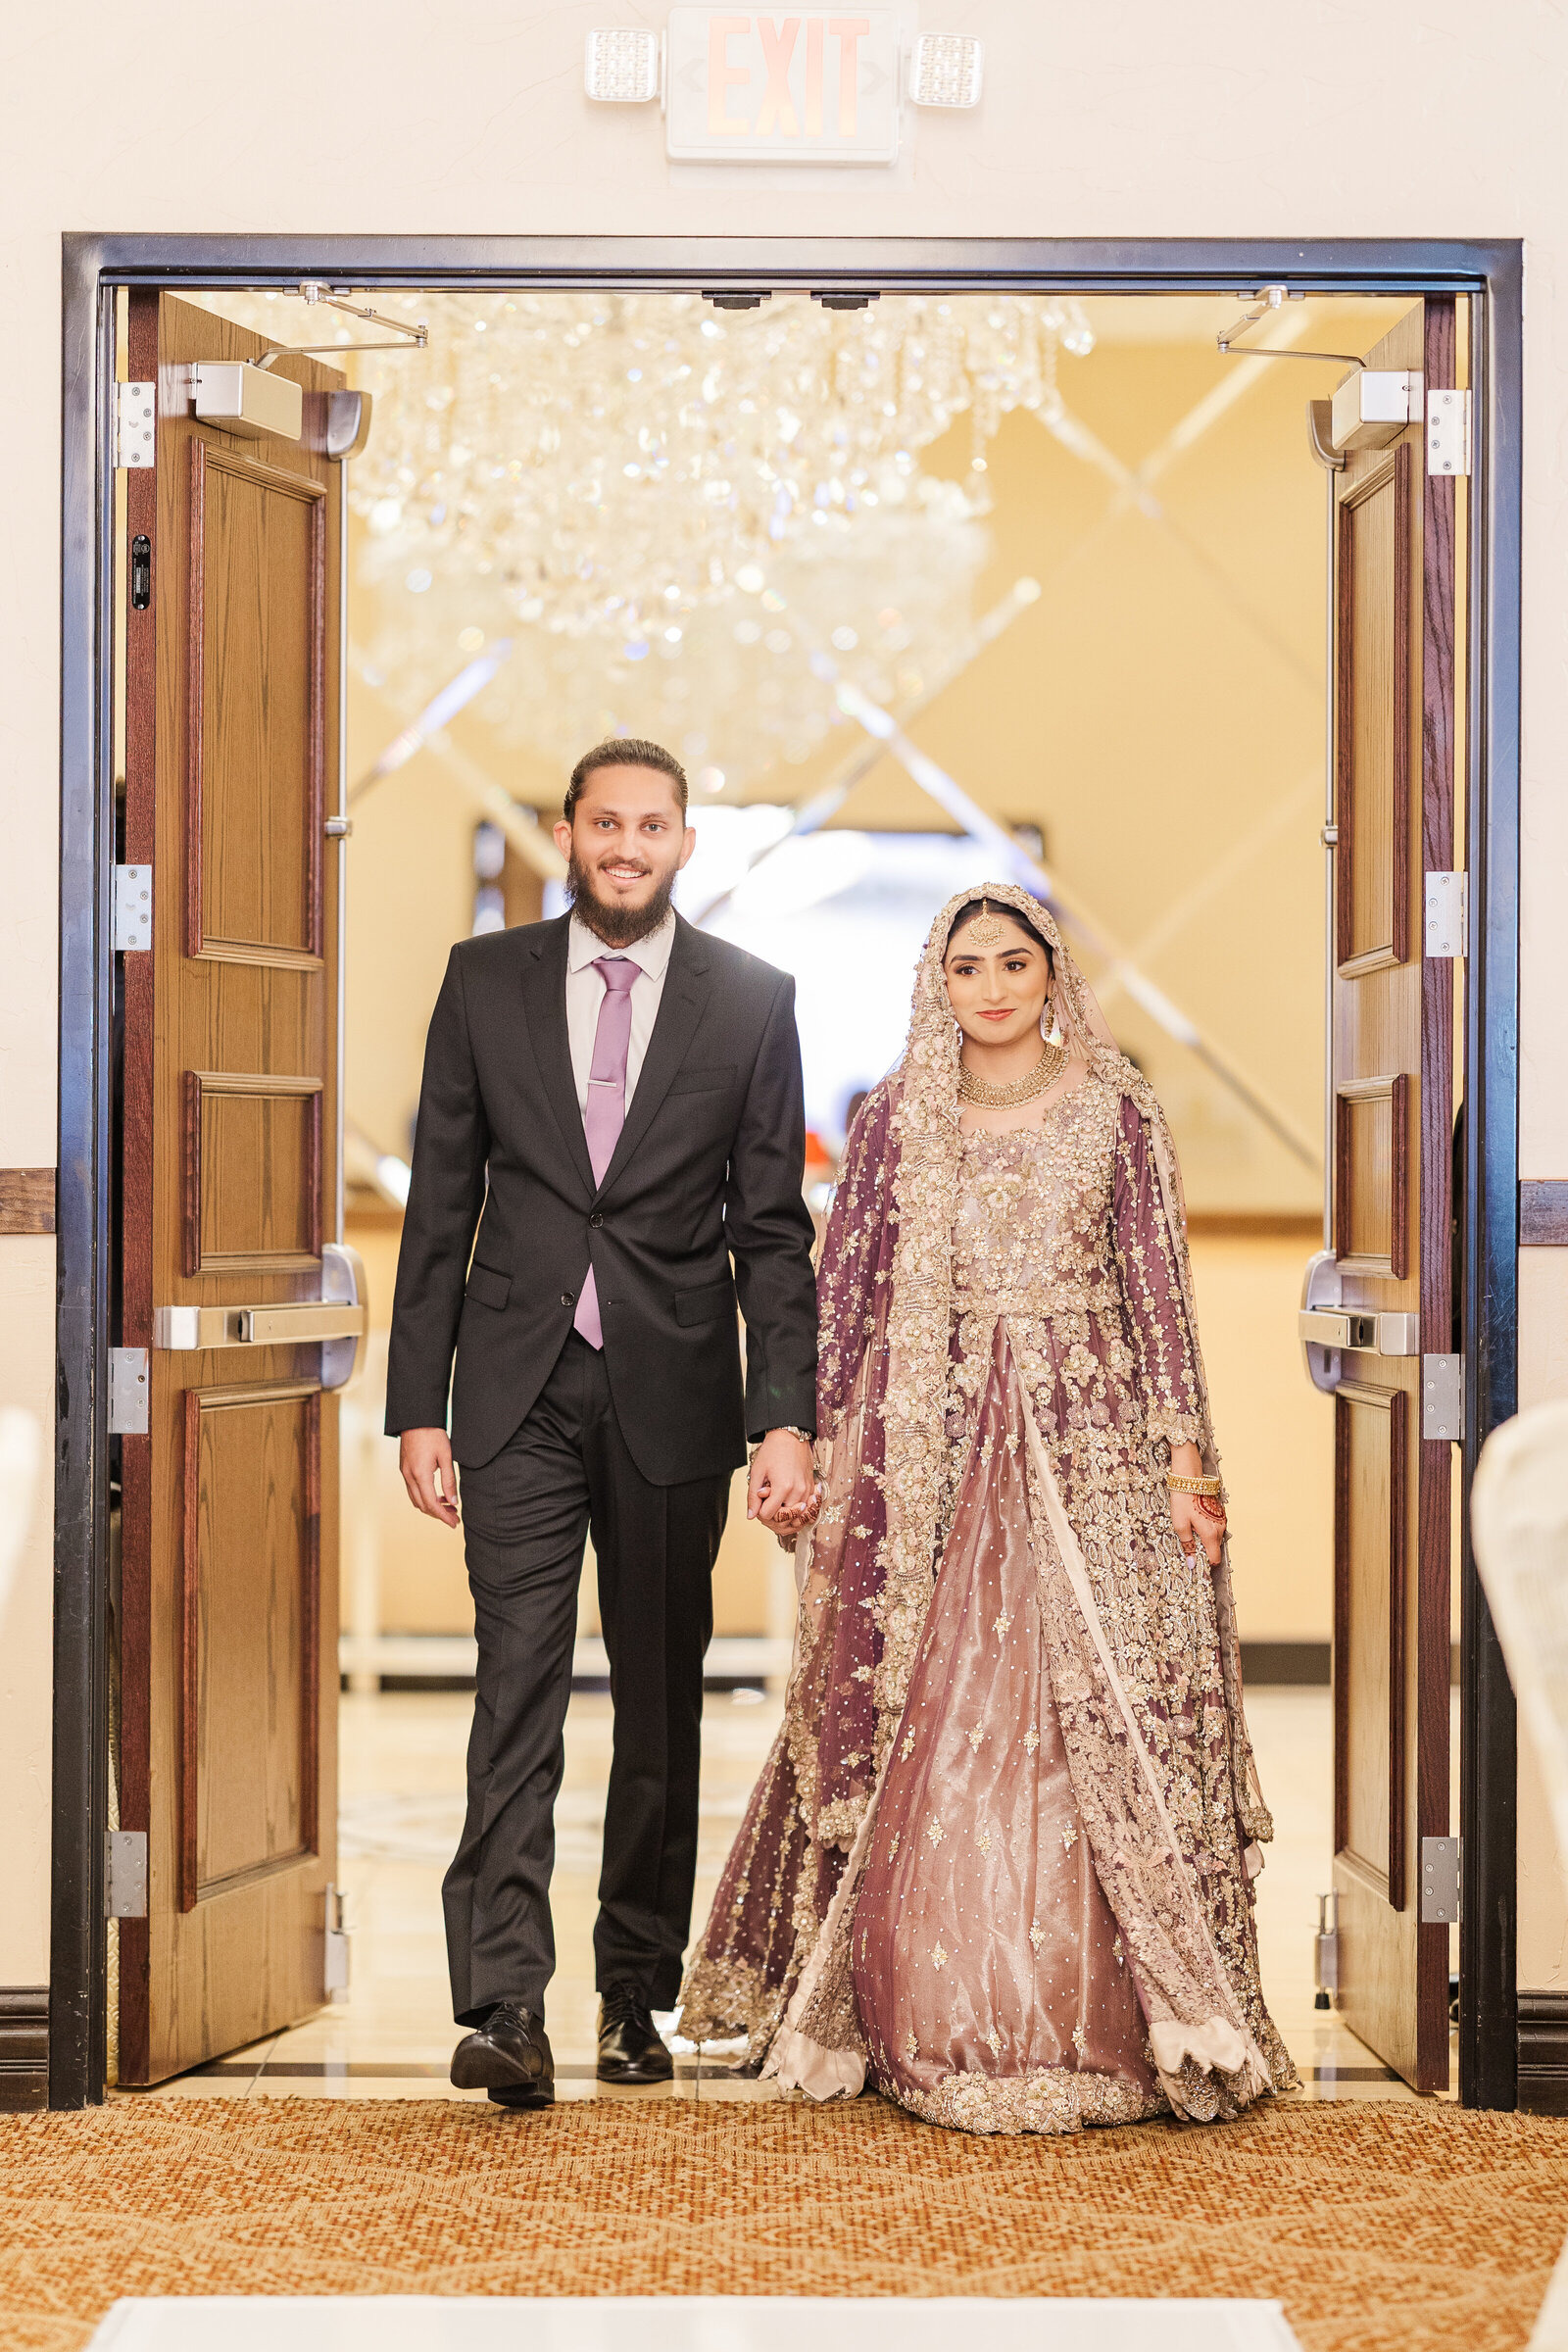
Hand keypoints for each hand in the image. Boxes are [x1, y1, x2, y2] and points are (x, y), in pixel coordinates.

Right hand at [400, 1427, 460, 1528]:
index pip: (432, 1504)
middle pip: (422, 1506)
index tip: (455, 1523)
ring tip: (449, 1506)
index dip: (444, 1516)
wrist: (416, 1418)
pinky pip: (413, 1490)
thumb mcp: (446, 1457)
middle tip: (455, 1517)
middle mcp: (409, 1477)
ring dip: (431, 1506)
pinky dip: (424, 1497)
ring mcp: (404, 1473)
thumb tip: (453, 1502)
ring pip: (416, 1499)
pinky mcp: (404, 1469)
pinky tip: (437, 1494)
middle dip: (438, 1514)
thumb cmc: (433, 1434)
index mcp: (420, 1475)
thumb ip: (449, 1481)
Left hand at [748, 1430, 818, 1531]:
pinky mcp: (812, 1488)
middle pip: (783, 1519)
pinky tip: (787, 1501)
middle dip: (772, 1515)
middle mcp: (798, 1492)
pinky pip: (805, 1509)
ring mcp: (807, 1491)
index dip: (759, 1512)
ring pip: (796, 1517)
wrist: (790, 1436)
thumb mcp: (757, 1472)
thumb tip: (751, 1515)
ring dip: (784, 1513)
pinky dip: (795, 1509)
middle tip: (765, 1502)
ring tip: (776, 1499)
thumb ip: (753, 1496)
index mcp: (783, 1488)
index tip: (758, 1502)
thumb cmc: (773, 1451)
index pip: (768, 1515)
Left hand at [1169, 1442, 1223, 1564]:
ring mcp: (1221, 1519)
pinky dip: (1207, 1529)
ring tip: (1191, 1531)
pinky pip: (1215, 1527)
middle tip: (1189, 1545)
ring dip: (1206, 1539)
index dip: (1206, 1564)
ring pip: (1216, 1537)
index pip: (1215, 1558)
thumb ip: (1188, 1545)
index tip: (1196, 1565)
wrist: (1190, 1478)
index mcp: (1211, 1534)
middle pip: (1215, 1548)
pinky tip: (1196, 1522)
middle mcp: (1220, 1528)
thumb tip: (1192, 1564)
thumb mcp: (1180, 1525)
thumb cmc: (1183, 1501)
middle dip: (1204, 1551)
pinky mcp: (1219, 1512)